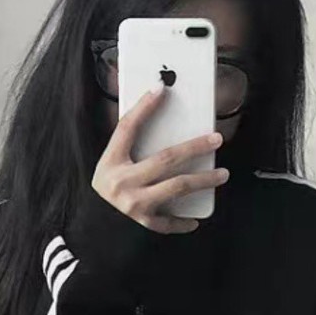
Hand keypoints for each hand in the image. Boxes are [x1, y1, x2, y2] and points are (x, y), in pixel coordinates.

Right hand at [91, 83, 229, 233]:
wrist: (93, 225)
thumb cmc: (107, 187)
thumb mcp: (111, 163)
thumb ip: (131, 143)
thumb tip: (157, 109)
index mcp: (111, 162)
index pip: (128, 128)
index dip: (144, 108)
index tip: (162, 89)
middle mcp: (122, 182)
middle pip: (165, 159)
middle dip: (194, 148)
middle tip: (216, 139)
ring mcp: (133, 204)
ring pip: (177, 187)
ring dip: (203, 180)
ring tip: (222, 174)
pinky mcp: (142, 223)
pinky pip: (169, 222)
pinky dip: (184, 221)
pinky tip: (197, 218)